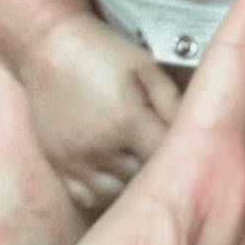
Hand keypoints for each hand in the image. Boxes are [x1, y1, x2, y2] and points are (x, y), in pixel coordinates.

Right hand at [19, 10, 180, 208]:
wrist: (48, 46)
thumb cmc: (100, 53)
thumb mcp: (146, 66)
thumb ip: (172, 101)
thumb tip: (197, 129)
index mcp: (126, 121)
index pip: (166, 158)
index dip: (182, 158)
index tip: (190, 154)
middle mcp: (99, 147)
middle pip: (144, 181)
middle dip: (158, 171)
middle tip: (168, 158)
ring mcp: (75, 160)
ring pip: (116, 195)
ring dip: (132, 185)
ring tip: (139, 162)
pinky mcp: (57, 165)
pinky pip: (86, 198)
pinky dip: (104, 192)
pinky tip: (114, 171)